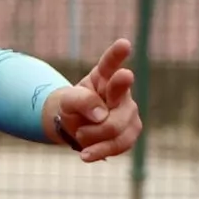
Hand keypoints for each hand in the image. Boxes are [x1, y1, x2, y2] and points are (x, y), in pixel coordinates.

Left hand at [44, 37, 140, 162]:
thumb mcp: (67, 102)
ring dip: (95, 137)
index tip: (124, 44)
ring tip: (80, 137)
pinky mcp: (130, 132)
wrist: (75, 126)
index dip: (117, 54)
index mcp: (104, 76)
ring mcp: (129, 112)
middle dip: (98, 121)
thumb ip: (81, 101)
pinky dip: (101, 151)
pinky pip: (121, 144)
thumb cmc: (73, 108)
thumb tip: (102, 115)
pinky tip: (85, 155)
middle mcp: (122, 92)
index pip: (110, 63)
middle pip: (118, 104)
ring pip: (119, 128)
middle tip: (79, 130)